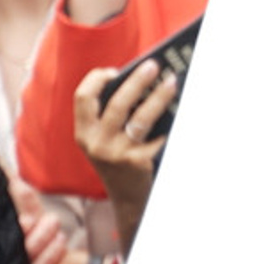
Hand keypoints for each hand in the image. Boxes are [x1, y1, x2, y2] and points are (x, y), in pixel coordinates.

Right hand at [8, 177, 85, 263]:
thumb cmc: (36, 236)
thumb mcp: (29, 215)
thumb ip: (21, 196)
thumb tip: (1, 162)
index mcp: (6, 251)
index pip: (5, 246)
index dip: (19, 232)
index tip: (27, 222)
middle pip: (22, 260)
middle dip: (40, 239)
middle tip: (53, 222)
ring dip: (51, 256)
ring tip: (60, 239)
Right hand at [74, 61, 171, 249]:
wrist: (128, 198)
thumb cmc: (120, 157)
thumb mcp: (106, 138)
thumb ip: (113, 113)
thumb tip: (144, 77)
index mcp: (84, 133)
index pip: (82, 98)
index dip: (97, 79)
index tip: (115, 70)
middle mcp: (95, 143)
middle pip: (116, 103)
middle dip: (136, 81)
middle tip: (153, 65)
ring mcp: (115, 153)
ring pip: (140, 117)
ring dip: (159, 96)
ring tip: (173, 81)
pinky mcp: (136, 161)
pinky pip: (157, 134)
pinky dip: (170, 121)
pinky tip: (181, 110)